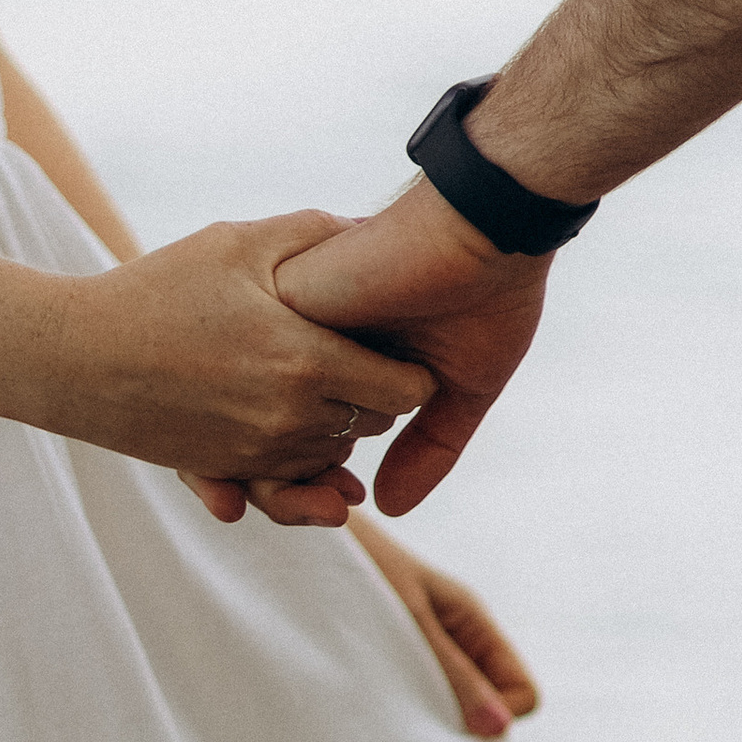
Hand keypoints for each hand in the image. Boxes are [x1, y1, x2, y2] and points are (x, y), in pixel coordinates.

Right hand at [30, 212, 431, 506]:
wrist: (77, 358)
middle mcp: (292, 421)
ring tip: (307, 382)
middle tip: (349, 356)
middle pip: (375, 426)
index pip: (409, 390)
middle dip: (371, 396)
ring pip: (335, 459)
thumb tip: (376, 232)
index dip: (407, 366)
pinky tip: (278, 424)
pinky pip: (291, 484)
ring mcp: (261, 456)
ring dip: (334, 430)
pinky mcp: (232, 475)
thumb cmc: (158, 289)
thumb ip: (316, 235)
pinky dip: (295, 463)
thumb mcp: (239, 242)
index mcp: (307, 362)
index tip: (389, 343)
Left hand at [277, 180, 551, 514]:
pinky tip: (292, 446)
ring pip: (252, 405)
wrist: (488, 232)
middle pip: (268, 422)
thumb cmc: (489, 300)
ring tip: (321, 490)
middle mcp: (311, 336)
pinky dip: (267, 422)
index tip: (334, 504)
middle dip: (283, 481)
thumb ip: (428, 447)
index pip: (307, 425)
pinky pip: (252, 376)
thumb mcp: (461, 388)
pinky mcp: (282, 300)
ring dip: (273, 461)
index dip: (307, 477)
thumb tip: (388, 509)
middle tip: (329, 505)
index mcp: (347, 353)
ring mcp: (291, 318)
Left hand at [348, 517, 539, 739]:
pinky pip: (417, 702)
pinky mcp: (391, 661)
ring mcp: (426, 651)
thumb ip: (453, 674)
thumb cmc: (357, 566)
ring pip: (453, 708)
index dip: (498, 716)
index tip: (449, 721)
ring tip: (387, 709)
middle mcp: (458, 640)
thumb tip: (499, 730)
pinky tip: (372, 705)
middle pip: (491, 707)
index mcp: (474, 623)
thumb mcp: (410, 622)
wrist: (303, 533)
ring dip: (428, 721)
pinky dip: (403, 713)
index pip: (522, 693)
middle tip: (412, 718)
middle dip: (462, 724)